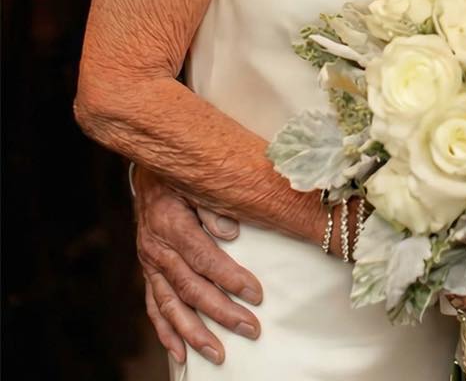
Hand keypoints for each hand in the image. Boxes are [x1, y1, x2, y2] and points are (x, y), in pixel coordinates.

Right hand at [132, 165, 262, 365]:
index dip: (230, 278)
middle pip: (190, 288)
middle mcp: (157, 249)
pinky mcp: (147, 273)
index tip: (256, 294)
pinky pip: (154, 308)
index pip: (204, 258)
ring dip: (194, 333)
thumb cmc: (181, 174)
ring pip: (171, 306)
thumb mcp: (196, 180)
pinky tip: (181, 354)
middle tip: (251, 329)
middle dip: (221, 313)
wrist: (149, 172)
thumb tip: (231, 233)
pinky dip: (167, 332)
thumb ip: (213, 205)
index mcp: (171, 224)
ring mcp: (150, 264)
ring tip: (218, 354)